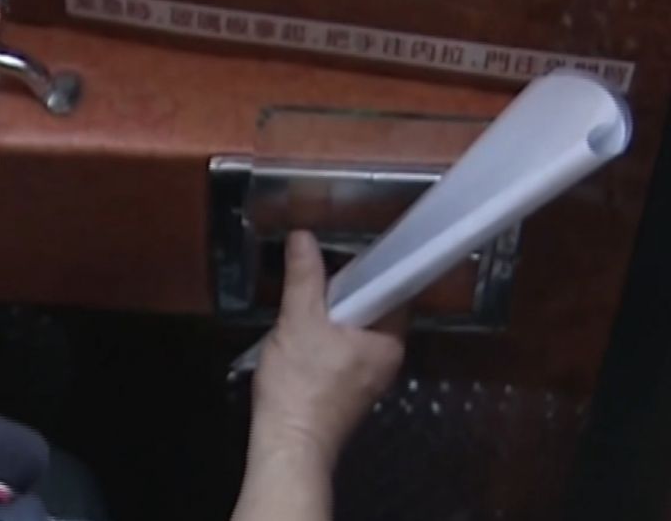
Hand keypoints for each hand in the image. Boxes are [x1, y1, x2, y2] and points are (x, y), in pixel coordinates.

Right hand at [251, 231, 404, 465]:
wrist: (287, 445)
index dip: (369, 267)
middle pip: (371, 308)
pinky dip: (325, 339)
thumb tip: (304, 237)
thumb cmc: (299, 385)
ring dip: (330, 316)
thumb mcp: (298, 321)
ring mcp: (369, 378)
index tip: (342, 253)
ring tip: (302, 305)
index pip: (394, 288)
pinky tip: (300, 336)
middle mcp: (388, 359)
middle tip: (313, 280)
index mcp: (390, 341)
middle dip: (342, 293)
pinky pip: (343, 351)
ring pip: (354, 330)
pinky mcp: (349, 391)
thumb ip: (304, 277)